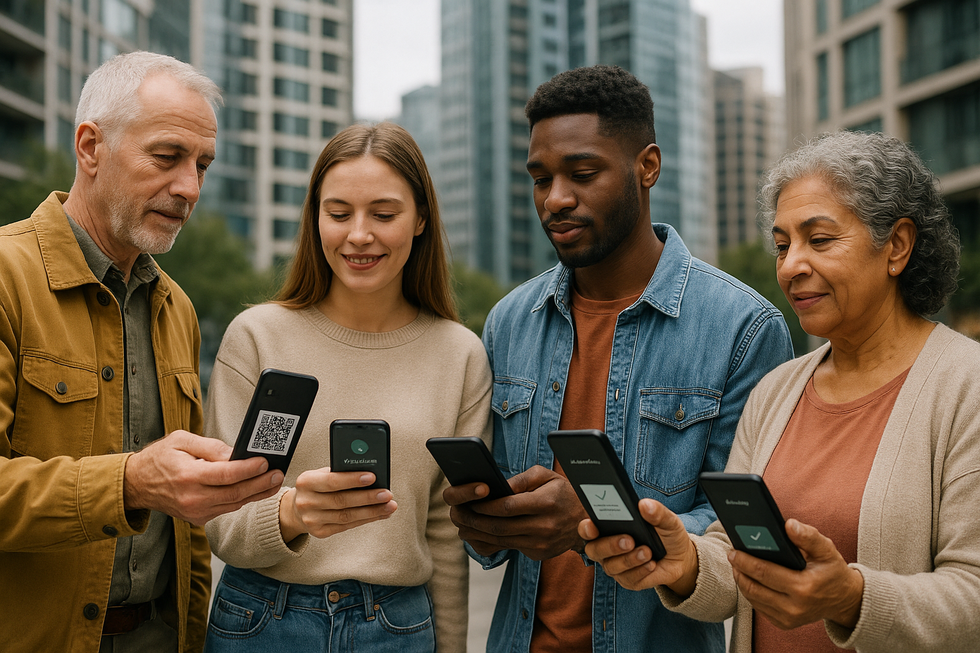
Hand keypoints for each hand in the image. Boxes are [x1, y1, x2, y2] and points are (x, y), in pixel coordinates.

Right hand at [124, 430, 283, 525]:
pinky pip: (225, 509)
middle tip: (277, 473)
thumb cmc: (160, 458)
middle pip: (235, 494)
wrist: (137, 484)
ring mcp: (195, 512)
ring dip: (256, 494)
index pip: (226, 475)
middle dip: (260, 484)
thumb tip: (235, 453)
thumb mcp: (181, 440)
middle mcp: (192, 498)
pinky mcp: (197, 518)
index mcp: (187, 476)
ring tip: (273, 481)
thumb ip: (209, 447)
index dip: (248, 469)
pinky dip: (241, 500)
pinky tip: (254, 489)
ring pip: (233, 504)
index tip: (265, 462)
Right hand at [279, 468, 395, 542]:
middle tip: (387, 494)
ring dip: (372, 511)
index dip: (353, 480)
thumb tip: (371, 475)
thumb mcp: (321, 474)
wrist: (296, 509)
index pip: (332, 481)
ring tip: (389, 506)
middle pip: (342, 501)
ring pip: (347, 516)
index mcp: (306, 482)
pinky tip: (379, 514)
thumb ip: (340, 472)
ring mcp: (312, 519)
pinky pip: (347, 526)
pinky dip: (366, 519)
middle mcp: (306, 502)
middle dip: (368, 497)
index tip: (372, 477)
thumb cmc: (316, 487)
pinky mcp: (320, 532)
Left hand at [444, 465, 586, 559]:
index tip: (472, 501)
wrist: (586, 521)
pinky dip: (492, 542)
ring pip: (502, 540)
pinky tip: (479, 534)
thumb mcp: (547, 476)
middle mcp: (544, 526)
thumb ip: (522, 480)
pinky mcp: (538, 554)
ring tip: (463, 525)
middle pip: (501, 527)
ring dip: (478, 534)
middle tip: (459, 514)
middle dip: (475, 521)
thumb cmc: (563, 493)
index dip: (486, 506)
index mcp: (546, 503)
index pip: (509, 507)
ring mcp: (541, 543)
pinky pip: (510, 548)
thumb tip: (499, 487)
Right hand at [581, 498, 698, 594]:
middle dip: (610, 545)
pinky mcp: (628, 581)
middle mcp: (606, 548)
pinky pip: (629, 579)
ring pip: (612, 566)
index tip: (593, 525)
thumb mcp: (666, 520)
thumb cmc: (666, 533)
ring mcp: (615, 566)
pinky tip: (652, 564)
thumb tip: (645, 505)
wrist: (680, 556)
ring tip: (647, 552)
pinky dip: (641, 571)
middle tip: (628, 540)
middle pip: (594, 550)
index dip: (586, 528)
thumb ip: (657, 512)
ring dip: (630, 559)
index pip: (587, 529)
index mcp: (608, 528)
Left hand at [729, 518, 863, 629]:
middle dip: (739, 569)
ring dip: (742, 580)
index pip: (764, 572)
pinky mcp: (784, 624)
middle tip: (731, 554)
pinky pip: (759, 607)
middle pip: (754, 587)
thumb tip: (788, 525)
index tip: (733, 550)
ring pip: (753, 598)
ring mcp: (789, 618)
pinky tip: (749, 578)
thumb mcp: (827, 549)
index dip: (745, 560)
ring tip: (738, 565)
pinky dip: (751, 592)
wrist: (844, 599)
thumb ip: (808, 536)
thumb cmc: (832, 571)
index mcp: (804, 587)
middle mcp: (795, 607)